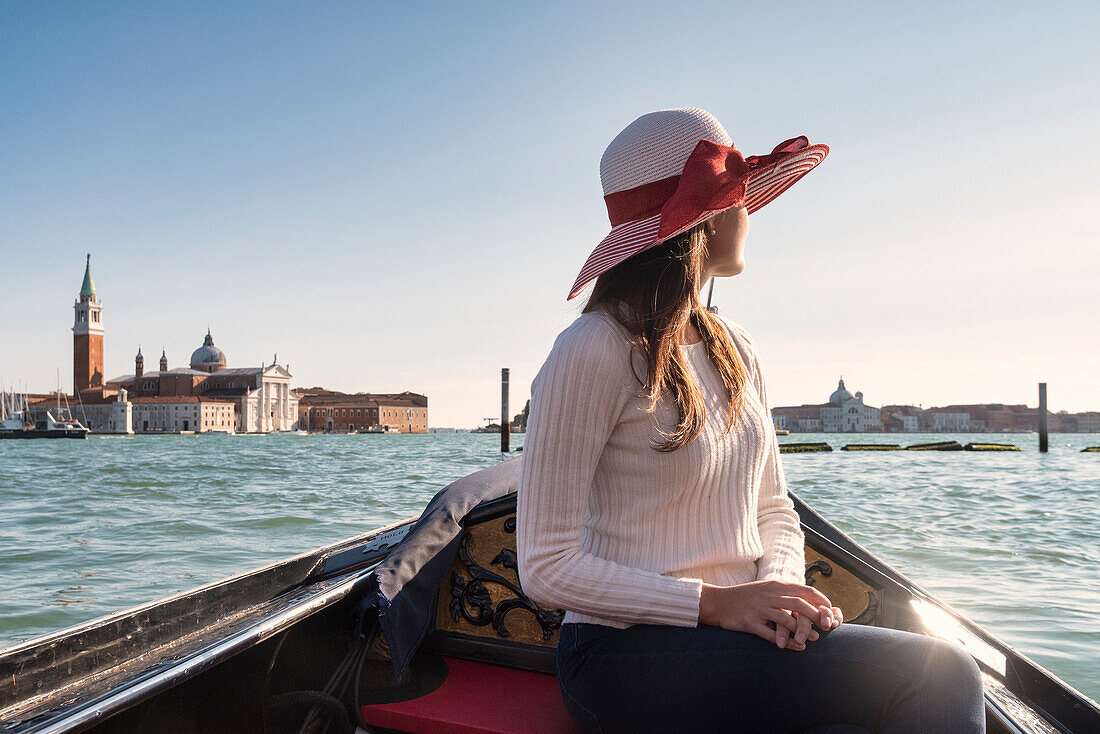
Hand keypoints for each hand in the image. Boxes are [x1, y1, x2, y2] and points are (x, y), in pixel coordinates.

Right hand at [698, 580, 838, 649]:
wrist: (719, 602)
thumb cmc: (745, 597)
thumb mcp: (766, 588)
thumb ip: (785, 592)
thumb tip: (807, 600)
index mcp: (775, 585)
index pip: (805, 590)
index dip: (821, 600)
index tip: (830, 610)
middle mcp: (769, 596)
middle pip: (800, 605)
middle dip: (817, 616)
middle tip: (828, 626)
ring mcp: (760, 609)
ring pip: (788, 621)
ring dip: (803, 631)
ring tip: (813, 639)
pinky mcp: (751, 623)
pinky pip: (773, 635)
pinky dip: (787, 642)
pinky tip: (796, 647)